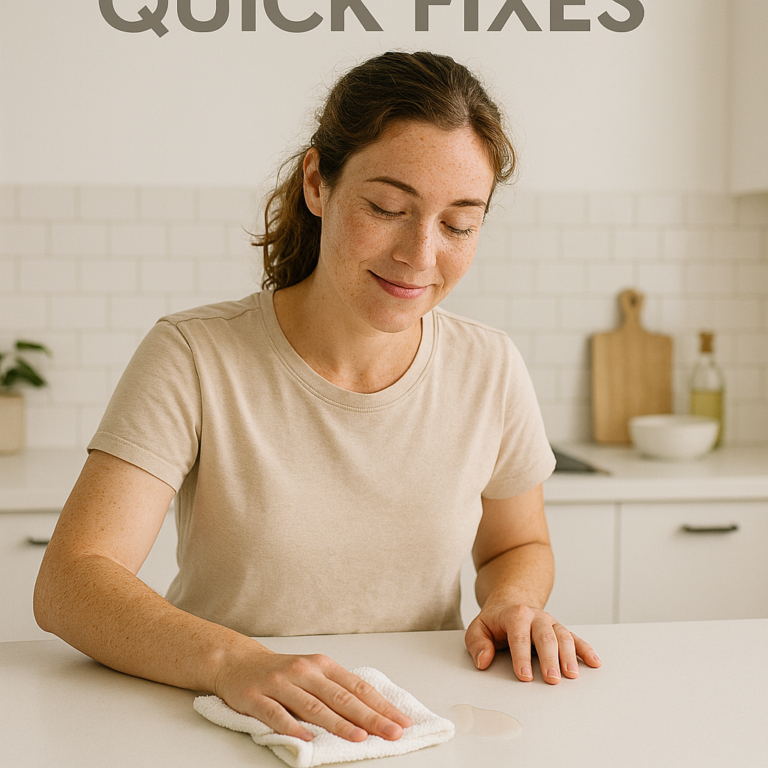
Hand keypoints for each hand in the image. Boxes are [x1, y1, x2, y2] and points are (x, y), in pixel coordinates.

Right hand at [214, 645, 412, 741]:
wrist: (238, 662)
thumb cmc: (282, 672)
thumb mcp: (312, 674)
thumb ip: (336, 690)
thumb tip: (372, 713)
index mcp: (322, 665)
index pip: (358, 687)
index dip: (381, 705)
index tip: (402, 722)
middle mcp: (304, 671)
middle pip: (341, 697)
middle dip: (370, 717)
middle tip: (392, 732)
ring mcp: (280, 683)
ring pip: (313, 706)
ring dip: (338, 723)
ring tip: (358, 736)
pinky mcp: (256, 697)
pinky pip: (276, 714)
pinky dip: (292, 727)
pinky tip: (306, 740)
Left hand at [464, 602, 600, 683]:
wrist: (512, 601)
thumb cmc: (496, 620)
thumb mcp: (478, 628)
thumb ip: (477, 643)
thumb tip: (483, 661)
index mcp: (515, 615)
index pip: (519, 636)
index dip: (521, 656)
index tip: (524, 675)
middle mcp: (536, 617)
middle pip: (544, 637)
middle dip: (549, 659)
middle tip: (551, 679)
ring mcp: (550, 623)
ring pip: (562, 636)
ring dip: (568, 656)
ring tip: (571, 675)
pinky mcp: (560, 630)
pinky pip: (575, 638)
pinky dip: (586, 650)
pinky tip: (594, 662)